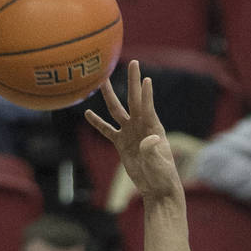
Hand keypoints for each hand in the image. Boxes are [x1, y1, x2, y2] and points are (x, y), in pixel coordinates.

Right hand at [85, 61, 181, 202]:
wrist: (156, 187)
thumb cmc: (162, 176)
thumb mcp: (159, 164)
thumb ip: (152, 151)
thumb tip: (149, 140)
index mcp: (153, 128)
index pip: (147, 107)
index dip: (146, 93)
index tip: (145, 78)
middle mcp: (141, 126)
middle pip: (133, 100)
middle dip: (132, 82)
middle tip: (133, 63)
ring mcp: (130, 133)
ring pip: (117, 111)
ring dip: (110, 96)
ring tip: (102, 81)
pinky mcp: (121, 143)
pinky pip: (107, 130)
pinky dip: (98, 123)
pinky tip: (88, 113)